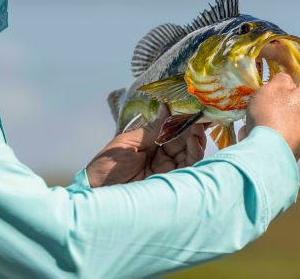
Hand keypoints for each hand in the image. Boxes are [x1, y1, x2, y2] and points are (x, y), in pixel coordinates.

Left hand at [86, 104, 207, 187]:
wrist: (98, 192)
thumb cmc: (107, 167)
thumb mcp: (129, 142)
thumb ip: (152, 129)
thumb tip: (166, 108)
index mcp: (150, 147)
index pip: (171, 132)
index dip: (182, 121)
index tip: (192, 108)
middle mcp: (162, 158)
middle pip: (185, 142)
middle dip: (193, 127)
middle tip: (201, 115)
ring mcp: (168, 171)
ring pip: (191, 153)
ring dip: (197, 138)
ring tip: (197, 126)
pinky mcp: (172, 182)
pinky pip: (190, 166)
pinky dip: (195, 152)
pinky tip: (193, 139)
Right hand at [238, 73, 299, 159]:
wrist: (268, 151)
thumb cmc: (271, 114)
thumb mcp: (273, 86)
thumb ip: (281, 79)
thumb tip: (285, 81)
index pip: (294, 91)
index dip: (277, 92)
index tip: (266, 97)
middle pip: (289, 109)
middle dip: (273, 110)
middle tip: (258, 112)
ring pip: (283, 127)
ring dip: (270, 126)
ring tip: (254, 128)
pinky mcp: (295, 154)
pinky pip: (279, 142)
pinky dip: (269, 140)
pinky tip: (257, 140)